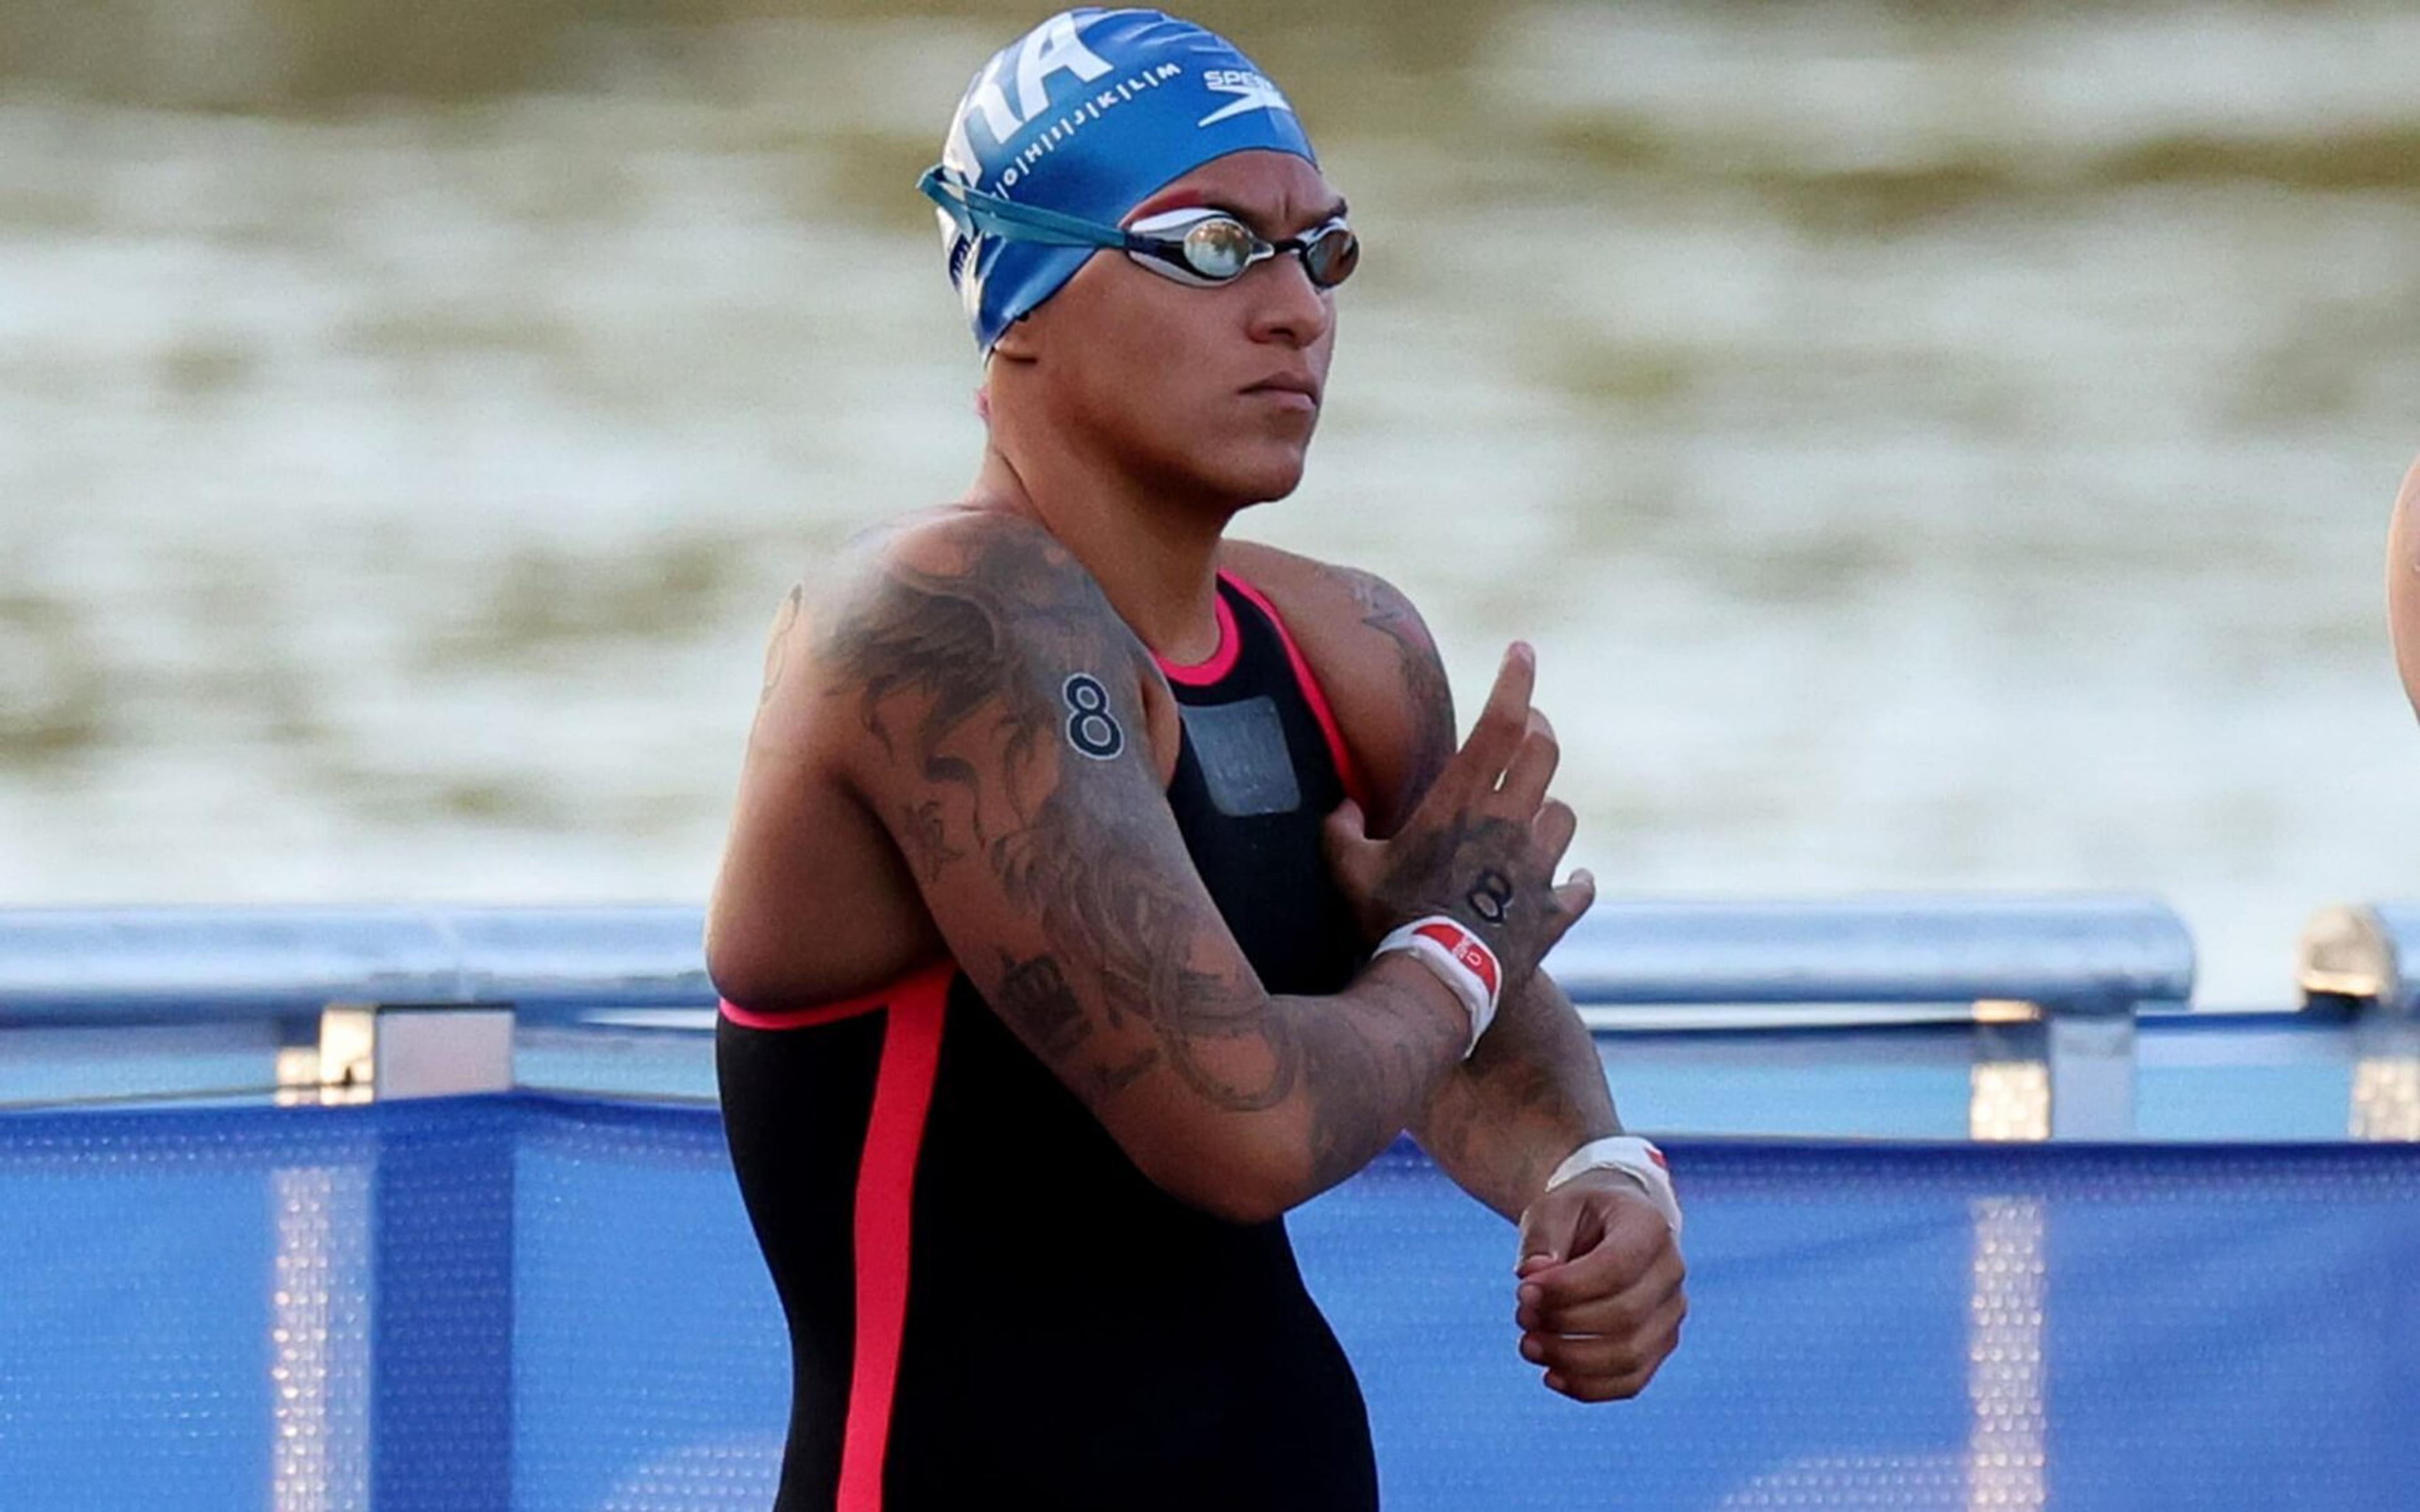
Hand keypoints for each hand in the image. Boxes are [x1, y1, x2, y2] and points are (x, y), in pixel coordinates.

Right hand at [1322, 642, 1594, 999]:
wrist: (1439, 982)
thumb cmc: (1389, 921)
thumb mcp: (1349, 870)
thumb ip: (1340, 830)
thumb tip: (1341, 808)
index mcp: (1463, 801)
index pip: (1501, 721)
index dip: (1516, 679)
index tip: (1523, 650)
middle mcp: (1510, 823)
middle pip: (1546, 753)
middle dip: (1539, 731)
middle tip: (1528, 728)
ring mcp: (1537, 867)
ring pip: (1565, 816)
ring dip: (1551, 810)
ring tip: (1537, 815)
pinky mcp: (1553, 912)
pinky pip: (1580, 886)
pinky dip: (1576, 882)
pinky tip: (1571, 882)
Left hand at [1511, 1170, 1685, 1401]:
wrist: (1608, 1228)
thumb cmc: (1577, 1217)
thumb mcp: (1552, 1208)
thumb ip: (1541, 1239)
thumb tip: (1531, 1276)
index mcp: (1649, 1226)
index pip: (1617, 1267)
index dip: (1567, 1287)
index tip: (1523, 1289)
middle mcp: (1671, 1271)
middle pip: (1625, 1316)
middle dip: (1564, 1324)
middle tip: (1521, 1316)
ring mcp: (1670, 1313)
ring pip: (1630, 1356)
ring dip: (1571, 1360)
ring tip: (1529, 1346)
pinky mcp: (1659, 1346)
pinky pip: (1631, 1382)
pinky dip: (1589, 1387)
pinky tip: (1551, 1376)